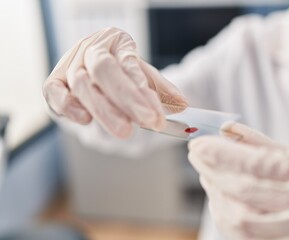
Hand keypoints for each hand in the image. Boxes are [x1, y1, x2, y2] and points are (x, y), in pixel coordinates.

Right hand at [43, 28, 187, 137]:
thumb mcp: (146, 75)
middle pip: (104, 71)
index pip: (129, 65)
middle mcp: (90, 49)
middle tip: (148, 123)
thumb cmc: (122, 69)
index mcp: (117, 41)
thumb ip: (162, 89)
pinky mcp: (54, 82)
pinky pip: (53, 92)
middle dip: (127, 100)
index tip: (156, 115)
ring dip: (105, 110)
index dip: (142, 92)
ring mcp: (69, 64)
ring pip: (82, 84)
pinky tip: (85, 120)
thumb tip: (182, 104)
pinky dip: (68, 107)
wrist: (93, 63)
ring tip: (126, 130)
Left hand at [188, 122, 288, 239]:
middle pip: (246, 192)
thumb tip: (226, 130)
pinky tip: (219, 199)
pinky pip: (246, 239)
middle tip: (196, 155)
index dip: (223, 154)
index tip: (198, 145)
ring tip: (206, 175)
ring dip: (216, 195)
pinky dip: (225, 217)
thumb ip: (262, 144)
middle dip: (213, 172)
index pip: (260, 164)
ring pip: (242, 220)